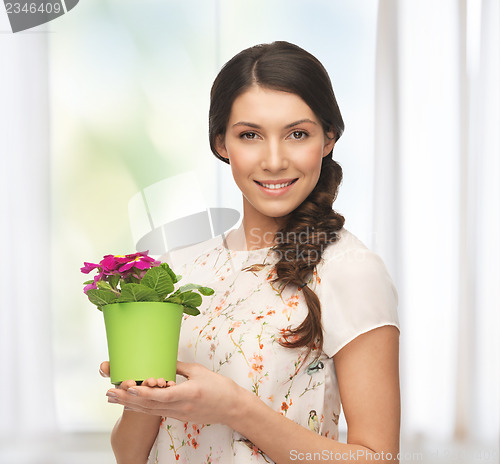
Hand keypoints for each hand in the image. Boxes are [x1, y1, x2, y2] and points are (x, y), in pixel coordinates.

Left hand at [104, 361, 243, 425]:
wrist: (232, 407)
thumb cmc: (219, 387)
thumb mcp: (199, 371)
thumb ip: (179, 367)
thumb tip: (163, 361)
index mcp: (188, 393)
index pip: (162, 396)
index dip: (144, 393)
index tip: (128, 388)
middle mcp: (181, 406)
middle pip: (150, 405)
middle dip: (127, 399)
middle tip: (109, 392)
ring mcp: (179, 413)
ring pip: (150, 410)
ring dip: (130, 404)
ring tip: (112, 398)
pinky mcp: (179, 416)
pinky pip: (157, 412)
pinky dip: (142, 407)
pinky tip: (130, 404)